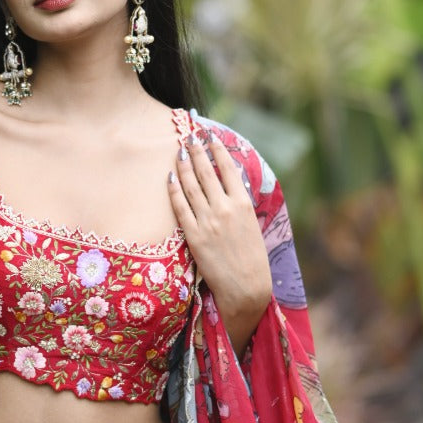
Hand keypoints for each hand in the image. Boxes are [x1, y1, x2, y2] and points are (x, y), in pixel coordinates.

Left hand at [168, 128, 272, 356]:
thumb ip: (240, 205)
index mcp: (243, 205)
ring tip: (179, 150)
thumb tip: (231, 185)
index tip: (210, 137)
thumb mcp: (253, 226)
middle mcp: (225, 209)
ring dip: (184, 165)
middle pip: (207, 172)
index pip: (228, 169)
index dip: (217, 150)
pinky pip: (180, 207)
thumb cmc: (252, 259)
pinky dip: (174, 190)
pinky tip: (170, 177)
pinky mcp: (194, 236)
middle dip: (197, 151)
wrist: (246, 288)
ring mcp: (208, 222)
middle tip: (189, 135)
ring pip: (191, 186)